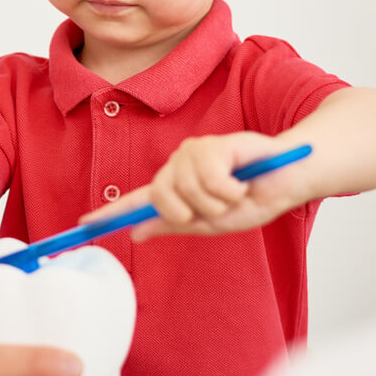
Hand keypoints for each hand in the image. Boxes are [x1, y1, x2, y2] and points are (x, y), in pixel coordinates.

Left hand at [83, 132, 306, 239]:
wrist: (290, 179)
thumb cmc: (255, 198)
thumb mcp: (214, 222)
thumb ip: (175, 224)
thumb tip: (136, 232)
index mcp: (177, 189)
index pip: (138, 202)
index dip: (111, 213)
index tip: (85, 223)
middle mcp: (178, 167)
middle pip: (160, 198)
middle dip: (191, 213)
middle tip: (219, 207)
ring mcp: (193, 152)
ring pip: (186, 190)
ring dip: (218, 201)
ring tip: (237, 191)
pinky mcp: (212, 143)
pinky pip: (209, 177)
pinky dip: (230, 188)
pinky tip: (243, 179)